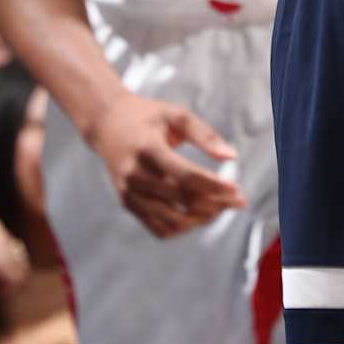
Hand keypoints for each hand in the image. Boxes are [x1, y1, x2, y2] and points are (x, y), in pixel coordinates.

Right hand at [91, 90, 245, 238]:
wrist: (106, 123)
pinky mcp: (127, 203)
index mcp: (147, 149)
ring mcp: (129, 192)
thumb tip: (232, 156)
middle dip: (215, 203)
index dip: (214, 186)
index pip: (186, 176)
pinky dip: (183, 228)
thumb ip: (205, 134)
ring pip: (172, 220)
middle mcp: (135, 174)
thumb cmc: (147, 117)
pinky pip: (158, 228)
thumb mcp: (176, 115)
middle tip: (236, 200)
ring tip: (220, 209)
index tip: (237, 190)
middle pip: (182, 199)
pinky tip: (198, 216)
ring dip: (201, 219)